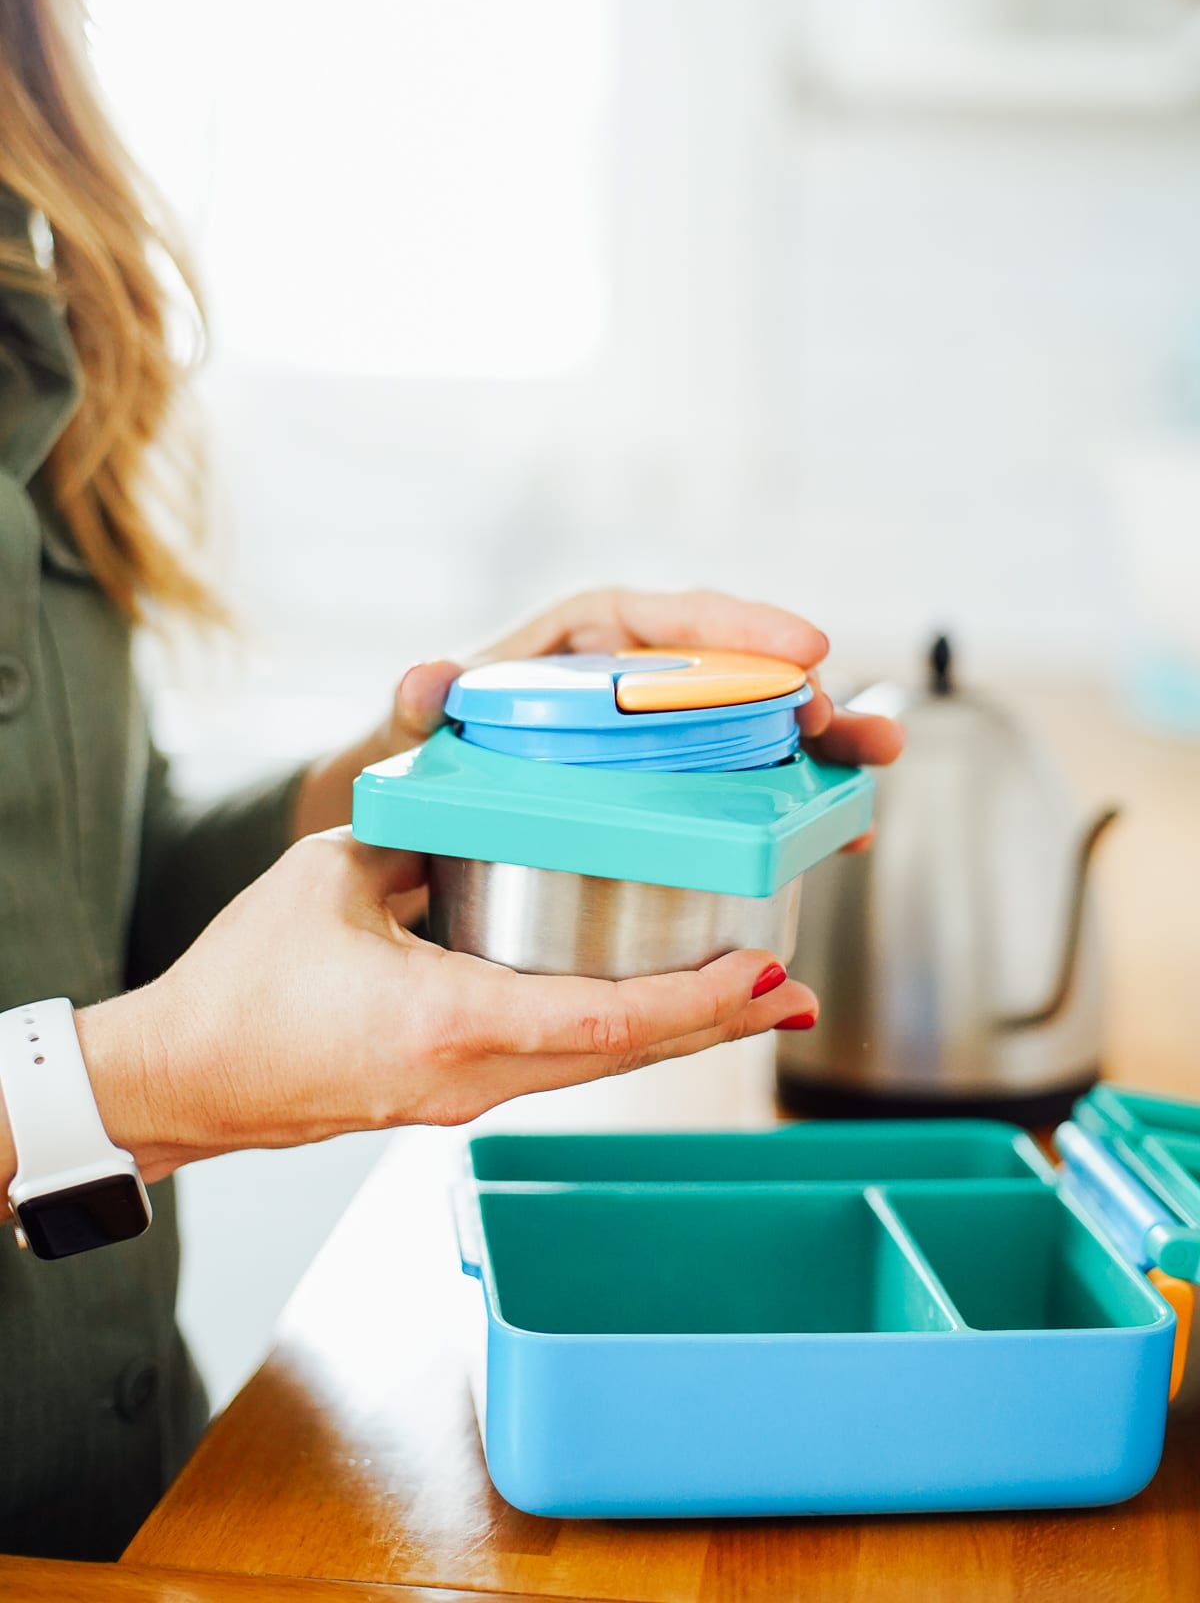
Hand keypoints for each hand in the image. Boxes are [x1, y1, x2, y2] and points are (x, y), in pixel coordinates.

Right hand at [61, 831, 815, 1186]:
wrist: (188, 1080)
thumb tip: (484, 792)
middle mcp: (470, 1077)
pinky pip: (560, 1069)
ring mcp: (466, 1099)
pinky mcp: (453, 1098)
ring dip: (681, 1036)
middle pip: (624, 1057)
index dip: (694, 1002)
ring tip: (756, 1002)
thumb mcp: (333, 878)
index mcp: (444, 1020)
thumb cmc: (245, 984)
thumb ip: (419, 831)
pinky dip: (623, 1040)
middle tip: (796, 992)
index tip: (763, 973)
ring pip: (599, 1070)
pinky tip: (656, 1013)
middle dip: (718, 1024)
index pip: (599, 1021)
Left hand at [401, 585, 899, 762]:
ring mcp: (674, 726)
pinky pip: (754, 779)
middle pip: (740, 670)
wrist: (440, 799)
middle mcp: (647, 671)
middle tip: (845, 721)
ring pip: (765, 722)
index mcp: (594, 633)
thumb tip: (427, 678)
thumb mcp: (424, 721)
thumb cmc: (438, 741)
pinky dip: (800, 799)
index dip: (745, 628)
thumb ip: (425, 703)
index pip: (677, 619)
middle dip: (804, 690)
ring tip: (878, 762)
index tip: (805, 643)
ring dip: (827, 741)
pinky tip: (843, 829)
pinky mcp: (685, 777)